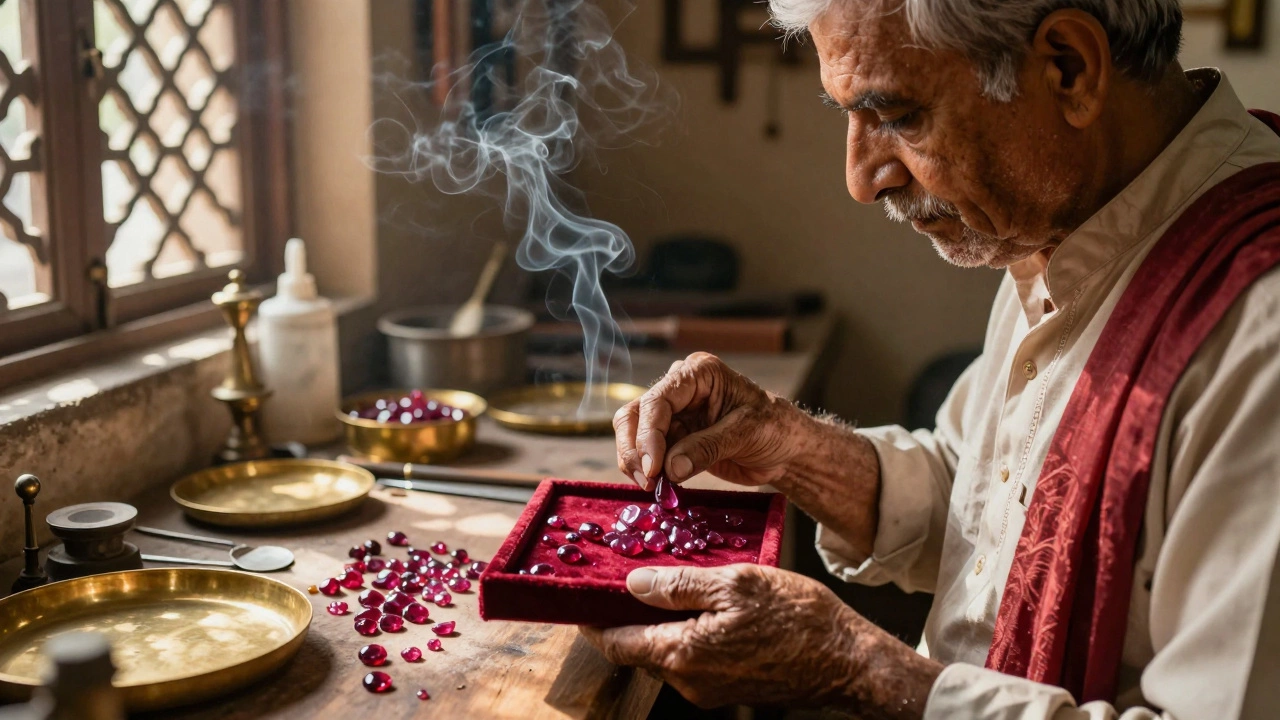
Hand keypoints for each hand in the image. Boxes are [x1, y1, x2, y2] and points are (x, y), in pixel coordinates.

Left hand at [579, 564, 940, 716]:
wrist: (847, 661)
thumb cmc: (798, 619)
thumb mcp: (735, 583)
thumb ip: (679, 585)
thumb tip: (632, 584)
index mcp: (683, 655)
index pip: (616, 644)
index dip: (592, 622)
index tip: (577, 601)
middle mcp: (689, 681)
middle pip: (638, 649)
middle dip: (624, 618)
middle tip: (619, 580)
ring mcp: (710, 689)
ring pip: (666, 653)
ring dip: (657, 623)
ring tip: (661, 584)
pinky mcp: (729, 687)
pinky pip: (693, 658)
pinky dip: (684, 632)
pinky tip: (698, 604)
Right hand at [614, 352, 801, 489]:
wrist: (786, 449)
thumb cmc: (775, 428)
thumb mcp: (747, 433)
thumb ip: (707, 448)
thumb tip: (670, 468)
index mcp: (698, 373)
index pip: (657, 401)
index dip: (648, 435)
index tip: (653, 469)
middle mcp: (679, 388)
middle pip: (635, 415)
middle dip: (634, 450)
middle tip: (647, 482)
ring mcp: (674, 414)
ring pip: (633, 435)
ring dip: (637, 464)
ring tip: (653, 488)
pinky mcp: (673, 438)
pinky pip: (648, 454)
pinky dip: (648, 472)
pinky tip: (660, 488)